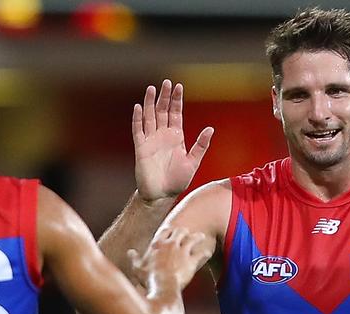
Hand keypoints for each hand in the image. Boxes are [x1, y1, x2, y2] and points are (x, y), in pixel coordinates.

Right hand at [128, 227, 211, 292]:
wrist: (162, 287)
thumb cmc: (148, 279)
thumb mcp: (137, 268)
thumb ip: (134, 258)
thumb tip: (130, 252)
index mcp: (158, 244)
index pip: (164, 231)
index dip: (168, 229)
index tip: (170, 230)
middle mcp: (171, 244)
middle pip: (180, 231)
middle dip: (184, 231)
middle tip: (186, 232)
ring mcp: (182, 252)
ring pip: (193, 238)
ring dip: (197, 237)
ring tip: (201, 236)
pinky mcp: (191, 261)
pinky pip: (201, 253)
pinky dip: (205, 252)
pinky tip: (208, 252)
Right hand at [132, 79, 213, 201]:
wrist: (161, 194)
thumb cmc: (177, 180)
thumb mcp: (193, 162)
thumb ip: (201, 145)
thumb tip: (211, 129)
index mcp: (176, 137)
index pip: (176, 113)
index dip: (177, 100)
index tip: (179, 86)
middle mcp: (163, 135)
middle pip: (162, 111)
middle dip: (165, 96)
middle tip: (167, 82)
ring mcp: (151, 140)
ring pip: (149, 116)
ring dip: (150, 102)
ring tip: (152, 88)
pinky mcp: (141, 147)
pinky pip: (138, 130)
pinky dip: (138, 118)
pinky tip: (138, 107)